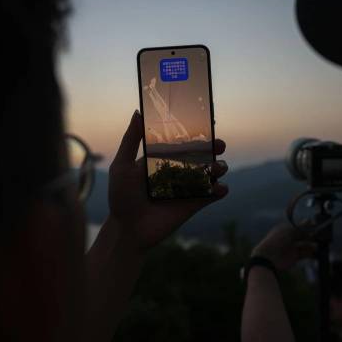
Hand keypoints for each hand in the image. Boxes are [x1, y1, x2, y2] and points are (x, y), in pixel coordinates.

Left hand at [107, 110, 228, 252]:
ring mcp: (187, 187)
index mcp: (163, 158)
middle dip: (214, 147)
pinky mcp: (194, 204)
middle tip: (218, 145)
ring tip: (216, 168)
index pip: (183, 140)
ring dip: (219, 167)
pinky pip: (213, 194)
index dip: (196, 132)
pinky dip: (220, 189)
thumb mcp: (122, 165)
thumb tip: (138, 112)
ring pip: (211, 172)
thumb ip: (131, 140)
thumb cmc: (121, 196)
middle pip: (202, 154)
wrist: (127, 229)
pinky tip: (218, 188)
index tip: (207, 122)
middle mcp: (178, 170)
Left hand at [252, 223, 314, 270]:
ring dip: (312, 245)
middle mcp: (289, 238)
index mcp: (286, 229)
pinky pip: (305, 254)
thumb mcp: (289, 232)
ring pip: (305, 245)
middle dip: (311, 236)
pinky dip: (311, 254)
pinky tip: (316, 253)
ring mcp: (292, 247)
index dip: (308, 226)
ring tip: (318, 246)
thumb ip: (300, 227)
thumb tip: (310, 220)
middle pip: (303, 236)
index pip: (299, 226)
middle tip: (320, 236)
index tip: (317, 226)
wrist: (268, 258)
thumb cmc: (277, 241)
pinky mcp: (294, 257)